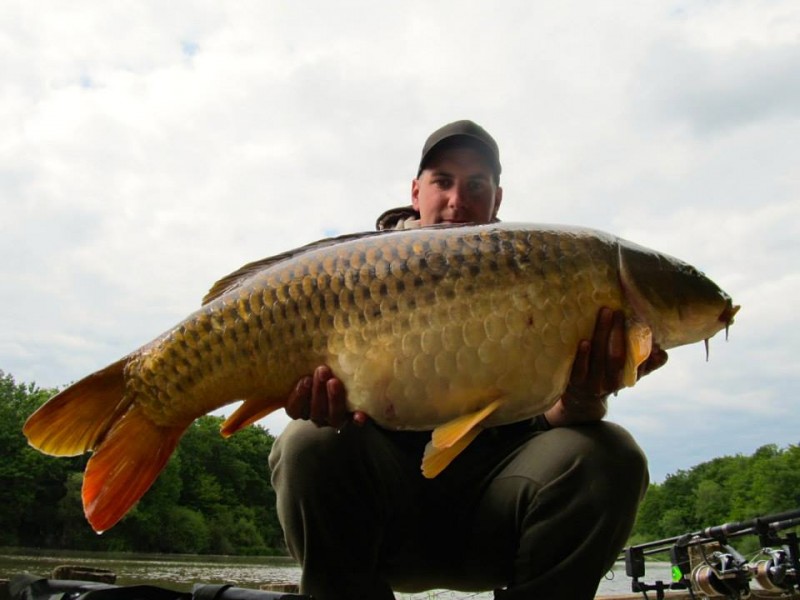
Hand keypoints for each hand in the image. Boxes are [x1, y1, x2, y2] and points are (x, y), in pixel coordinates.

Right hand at [286, 365, 368, 428]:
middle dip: (318, 392)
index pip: (294, 409)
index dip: (298, 397)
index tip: (304, 379)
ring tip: (334, 381)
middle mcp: (317, 416)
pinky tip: (360, 415)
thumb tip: (289, 334)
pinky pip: (354, 422)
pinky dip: (357, 419)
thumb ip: (303, 361)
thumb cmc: (321, 371)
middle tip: (322, 371)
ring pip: (333, 417)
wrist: (345, 378)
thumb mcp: (308, 367)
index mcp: (302, 407)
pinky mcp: (352, 419)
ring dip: (333, 399)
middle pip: (315, 411)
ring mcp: (335, 419)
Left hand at [544, 307, 667, 426]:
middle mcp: (610, 384)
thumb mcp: (628, 373)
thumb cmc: (608, 377)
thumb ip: (647, 363)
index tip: (643, 324)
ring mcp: (592, 384)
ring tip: (604, 314)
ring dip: (602, 334)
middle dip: (618, 332)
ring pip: (599, 359)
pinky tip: (584, 341)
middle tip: (618, 311)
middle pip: (616, 357)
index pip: (638, 364)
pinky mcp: (575, 383)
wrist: (582, 399)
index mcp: (626, 379)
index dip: (642, 347)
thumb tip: (662, 352)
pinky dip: (582, 356)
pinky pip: (579, 369)